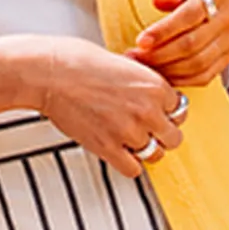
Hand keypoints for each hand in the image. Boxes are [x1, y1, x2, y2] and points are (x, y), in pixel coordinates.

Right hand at [0, 34, 186, 177]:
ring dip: (146, 150)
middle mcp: (147, 110)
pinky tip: (120, 153)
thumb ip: (141, 81)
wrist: (48, 73)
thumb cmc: (76, 60)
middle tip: (150, 130)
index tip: (158, 112)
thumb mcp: (121, 62)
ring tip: (133, 142)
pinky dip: (129, 164)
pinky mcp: (108, 148)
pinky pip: (133, 169)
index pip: (180, 108)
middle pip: (174, 136)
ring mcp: (129, 131)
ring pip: (156, 155)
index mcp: (154, 85)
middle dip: (162, 134)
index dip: (168, 111)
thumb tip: (147, 93)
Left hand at [129, 0, 228, 87]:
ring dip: (167, 69)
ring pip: (199, 63)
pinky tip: (160, 74)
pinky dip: (180, 79)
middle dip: (160, 54)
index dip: (164, 30)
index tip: (141, 40)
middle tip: (134, 56)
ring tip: (142, 66)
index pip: (191, 15)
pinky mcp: (228, 56)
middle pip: (193, 43)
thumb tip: (159, 2)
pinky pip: (205, 76)